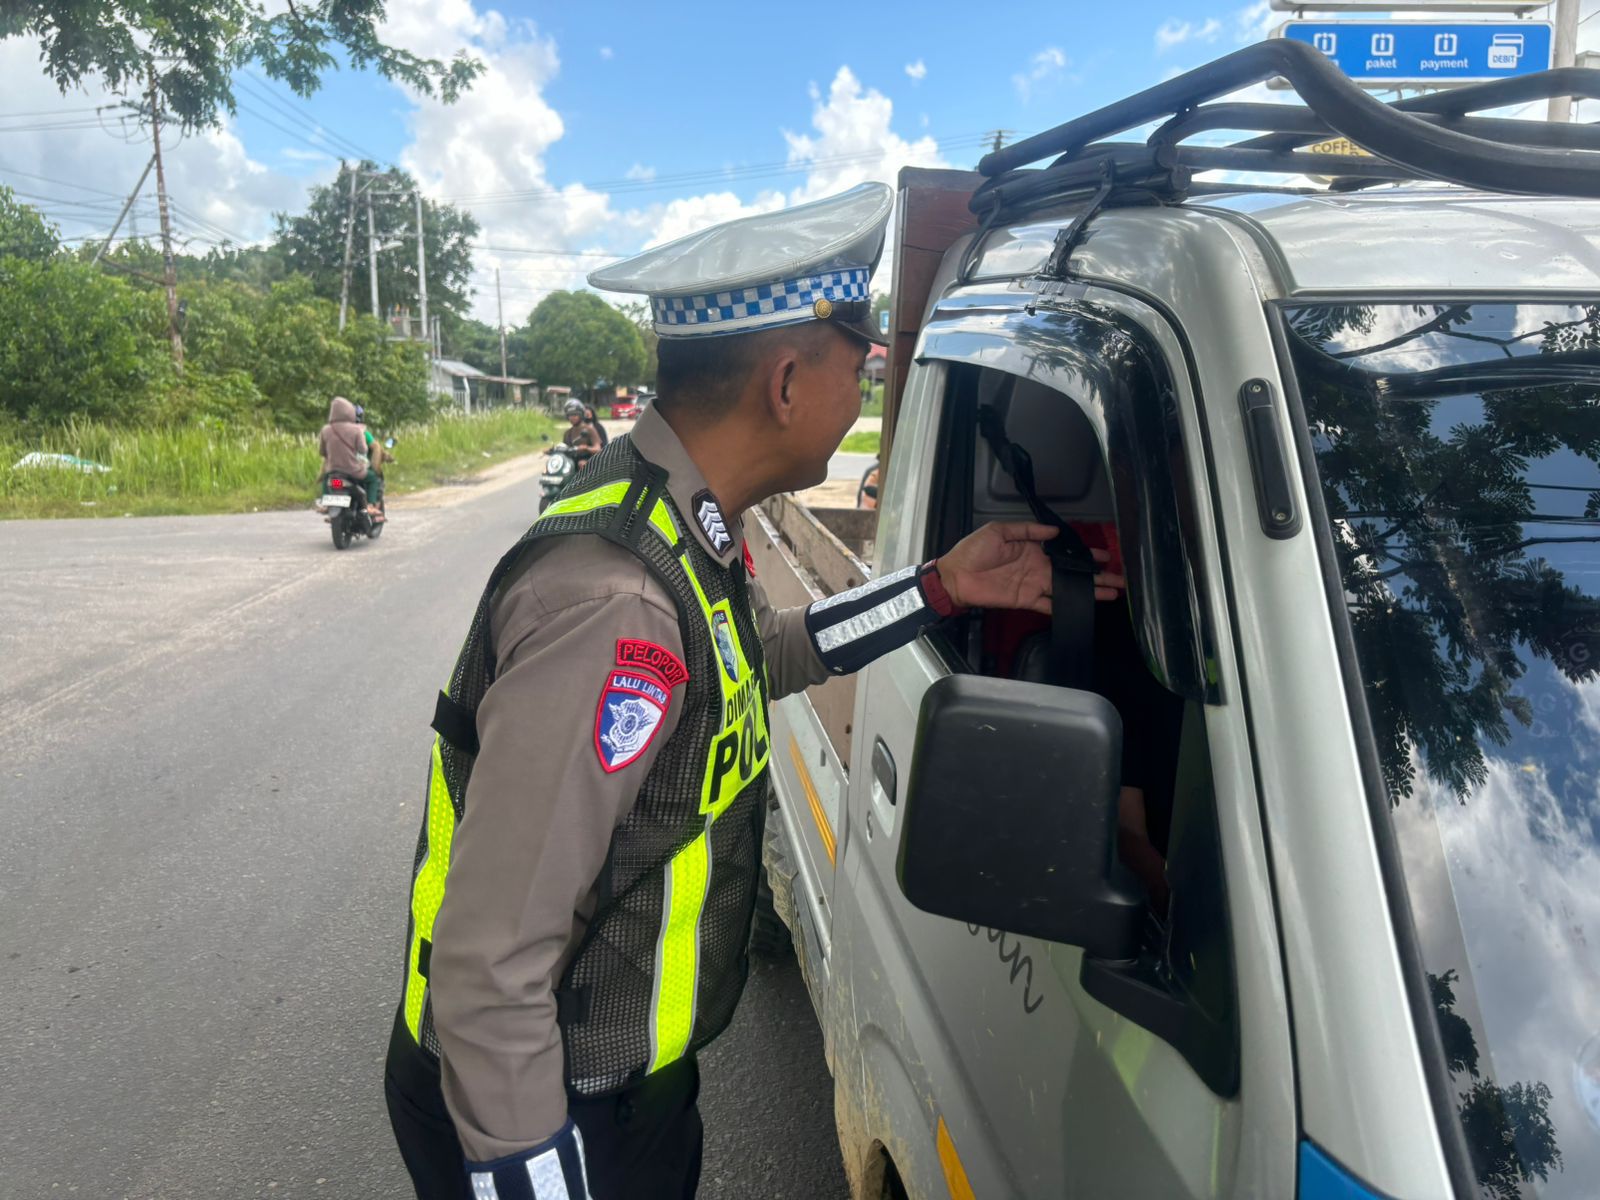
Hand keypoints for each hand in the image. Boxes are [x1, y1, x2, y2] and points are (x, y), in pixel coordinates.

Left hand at [936, 523, 1125, 615]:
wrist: (955, 575)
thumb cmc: (973, 550)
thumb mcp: (999, 530)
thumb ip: (1027, 531)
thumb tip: (1054, 531)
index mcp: (1033, 549)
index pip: (1065, 552)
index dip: (1085, 555)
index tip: (1106, 556)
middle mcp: (1038, 567)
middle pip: (1072, 573)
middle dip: (1096, 576)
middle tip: (1119, 579)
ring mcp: (1034, 585)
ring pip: (1067, 589)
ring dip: (1089, 592)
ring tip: (1112, 594)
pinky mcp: (1026, 600)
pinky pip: (1050, 604)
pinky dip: (1066, 606)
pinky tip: (1084, 607)